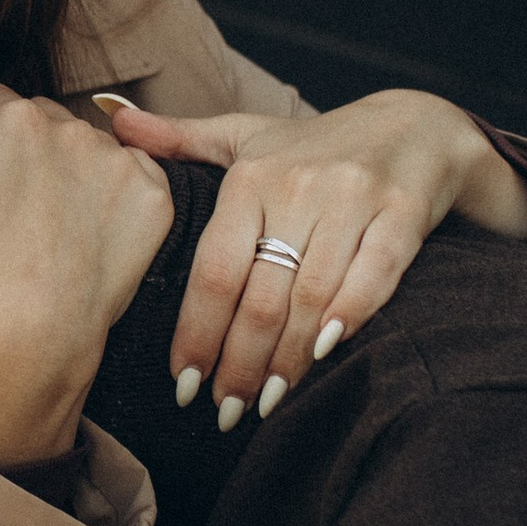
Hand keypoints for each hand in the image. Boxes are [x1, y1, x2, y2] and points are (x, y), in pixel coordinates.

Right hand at [0, 76, 171, 472]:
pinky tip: (85, 230)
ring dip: (68, 169)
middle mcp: (78, 129)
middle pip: (42, 122)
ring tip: (46, 224)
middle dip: (23, 149)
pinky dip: (111, 194)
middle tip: (7, 207)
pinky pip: (131, 177)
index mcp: (20, 118)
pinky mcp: (154, 201)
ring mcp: (122, 164)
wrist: (34, 337)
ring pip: (87, 148)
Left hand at [105, 89, 526, 422]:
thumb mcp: (246, 135)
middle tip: (224, 409)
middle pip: (261, 295)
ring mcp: (354, 200)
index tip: (183, 381)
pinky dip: (348, 318)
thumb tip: (110, 116)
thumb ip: (179, 138)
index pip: (215, 270)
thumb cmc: (316, 145)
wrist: (416, 125)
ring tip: (265, 401)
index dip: (197, 331)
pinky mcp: (403, 213)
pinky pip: (374, 276)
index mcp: (252, 177)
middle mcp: (300, 187)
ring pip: (312, 296)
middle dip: (238, 362)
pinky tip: (323, 355)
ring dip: (287, 358)